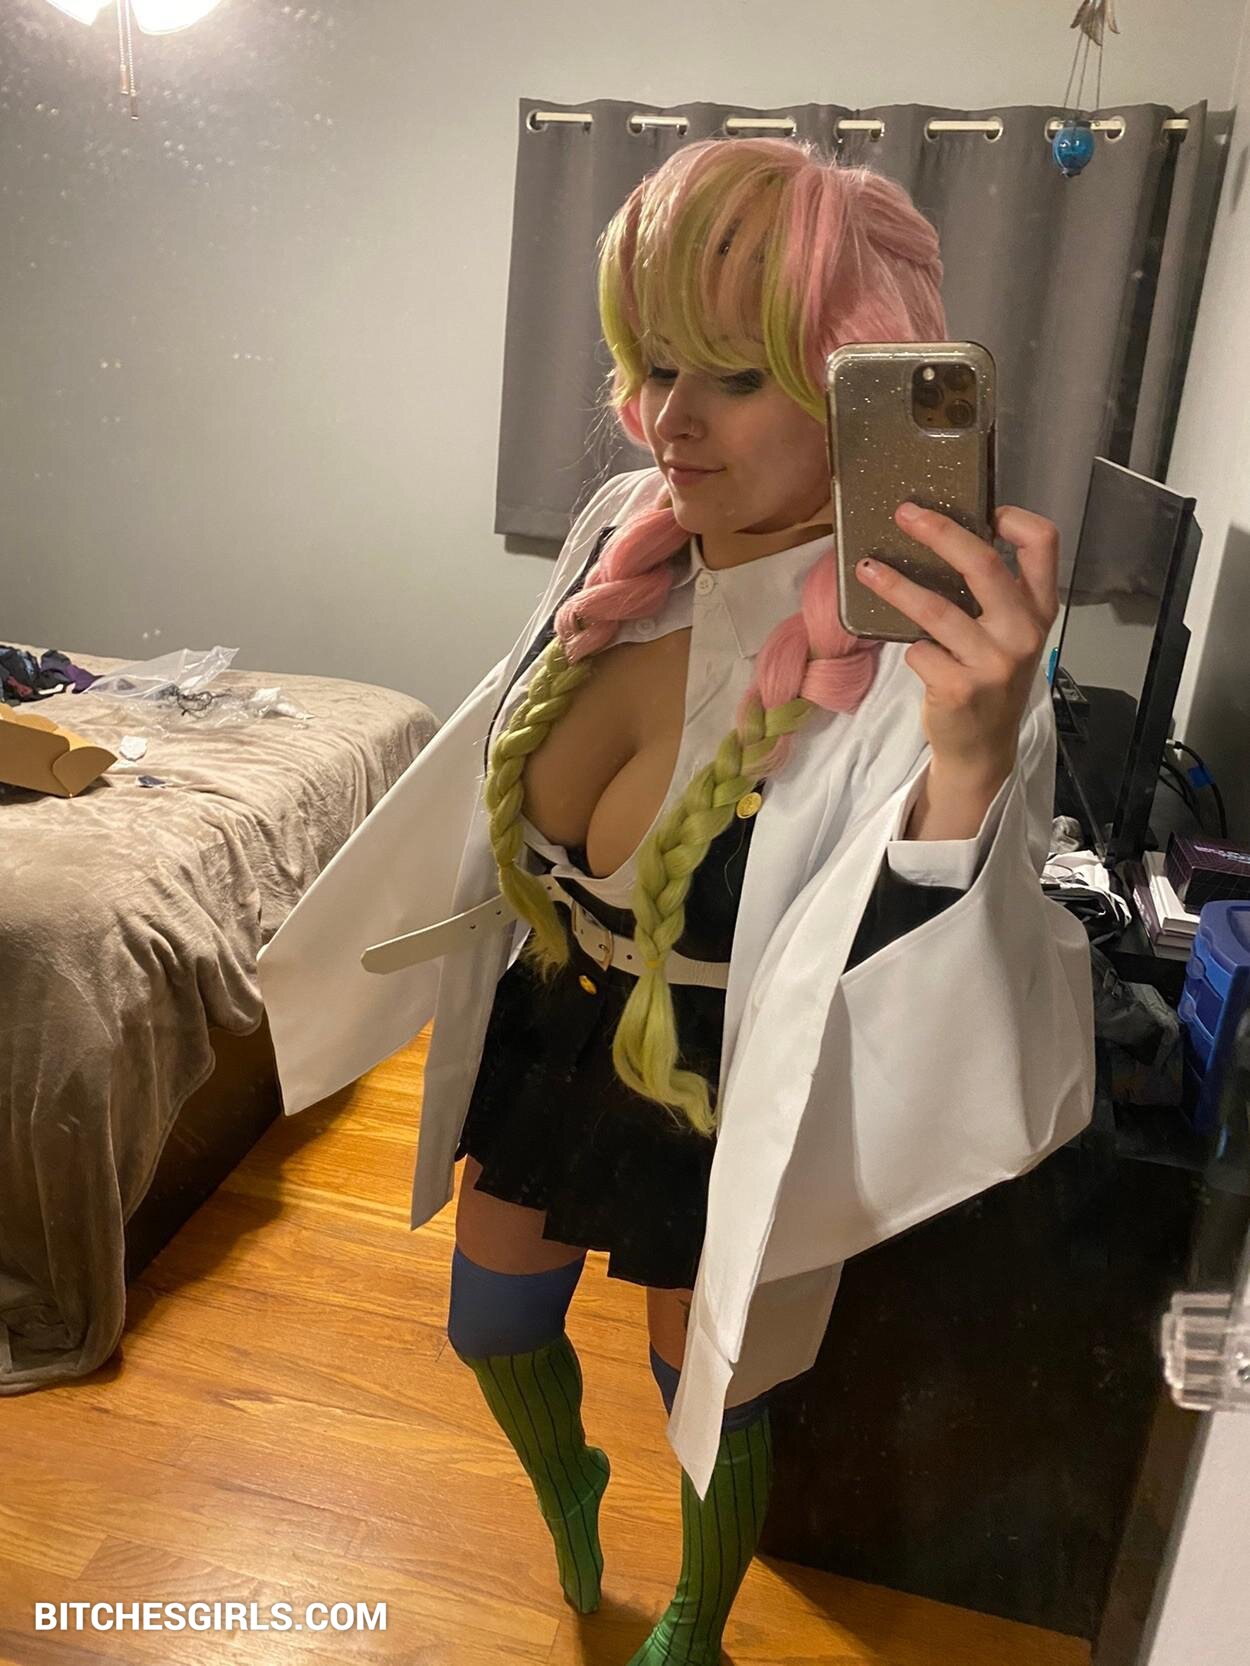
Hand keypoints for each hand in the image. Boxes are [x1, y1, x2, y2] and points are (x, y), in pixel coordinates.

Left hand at [855, 501, 1058, 785]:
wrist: (982, 750)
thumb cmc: (989, 681)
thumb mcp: (1009, 636)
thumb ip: (994, 597)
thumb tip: (944, 541)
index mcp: (1039, 611)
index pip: (1044, 545)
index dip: (1016, 519)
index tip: (986, 510)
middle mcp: (1023, 633)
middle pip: (982, 564)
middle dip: (939, 532)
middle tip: (904, 513)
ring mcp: (993, 662)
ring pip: (936, 608)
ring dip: (895, 585)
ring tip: (866, 569)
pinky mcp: (960, 688)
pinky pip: (919, 650)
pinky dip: (907, 646)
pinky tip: (905, 649)